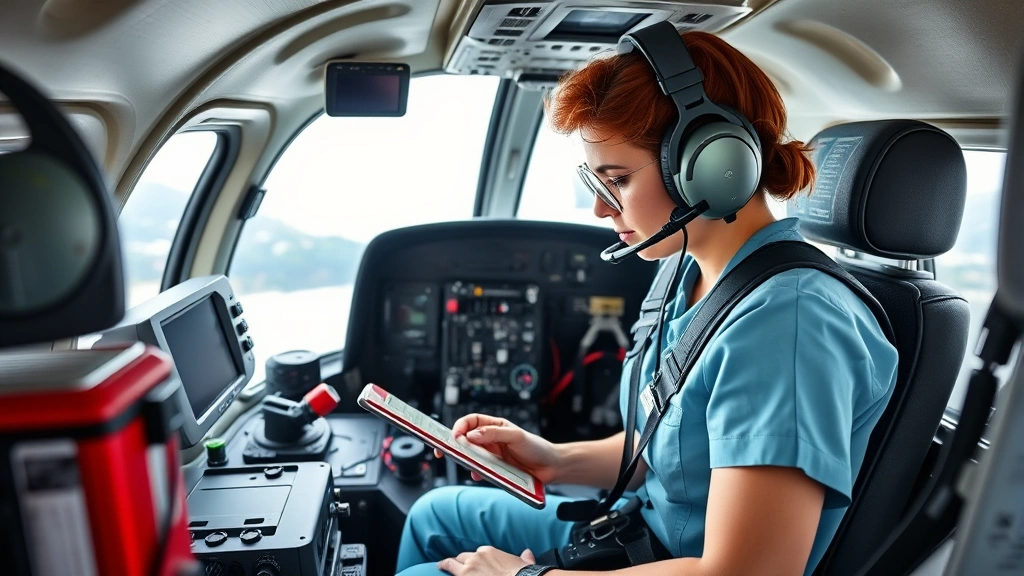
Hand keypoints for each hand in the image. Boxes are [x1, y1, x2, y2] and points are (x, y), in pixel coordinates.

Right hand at [434, 414, 561, 483]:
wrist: (551, 468)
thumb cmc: (536, 447)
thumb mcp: (516, 436)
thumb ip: (495, 433)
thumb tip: (472, 435)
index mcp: (494, 426)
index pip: (471, 421)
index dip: (460, 426)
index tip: (455, 436)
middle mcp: (490, 440)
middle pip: (465, 439)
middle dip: (452, 444)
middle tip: (443, 450)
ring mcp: (491, 455)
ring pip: (470, 456)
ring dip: (465, 460)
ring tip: (465, 463)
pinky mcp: (494, 470)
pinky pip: (479, 471)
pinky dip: (475, 473)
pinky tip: (478, 475)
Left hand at [437, 546, 535, 575]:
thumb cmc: (522, 573)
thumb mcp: (524, 562)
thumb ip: (524, 557)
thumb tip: (528, 553)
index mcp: (489, 551)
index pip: (477, 553)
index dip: (475, 559)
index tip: (475, 563)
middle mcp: (476, 557)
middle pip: (462, 557)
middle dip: (460, 561)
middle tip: (455, 565)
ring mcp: (468, 569)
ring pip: (451, 564)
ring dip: (446, 565)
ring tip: (441, 566)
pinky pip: (451, 575)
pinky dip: (447, 574)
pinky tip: (442, 572)